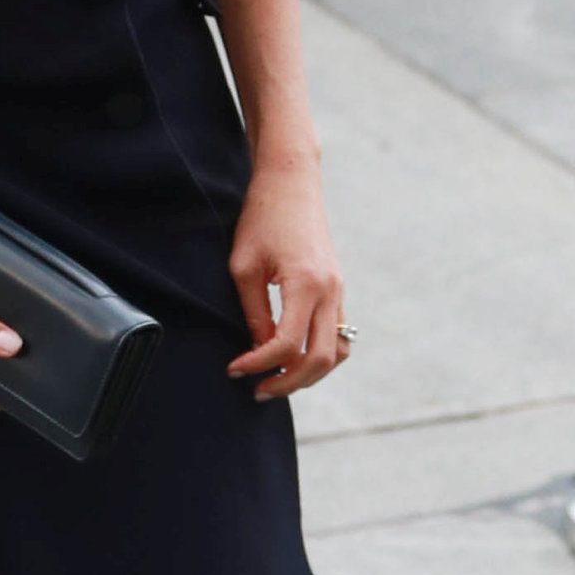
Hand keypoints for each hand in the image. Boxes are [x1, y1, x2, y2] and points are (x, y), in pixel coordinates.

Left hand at [227, 159, 345, 397]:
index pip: (286, 343)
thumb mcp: (244, 266)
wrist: (291, 184)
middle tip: (258, 390)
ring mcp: (340, 291)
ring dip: (309, 373)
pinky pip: (338, 335)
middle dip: (289, 382)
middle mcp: (331, 292)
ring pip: (337, 352)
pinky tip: (291, 358)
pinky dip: (319, 354)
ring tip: (276, 379)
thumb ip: (254, 312)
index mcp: (306, 284)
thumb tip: (258, 351)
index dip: (259, 364)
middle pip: (320, 359)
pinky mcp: (338, 290)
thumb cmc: (261, 219)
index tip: (235, 369)